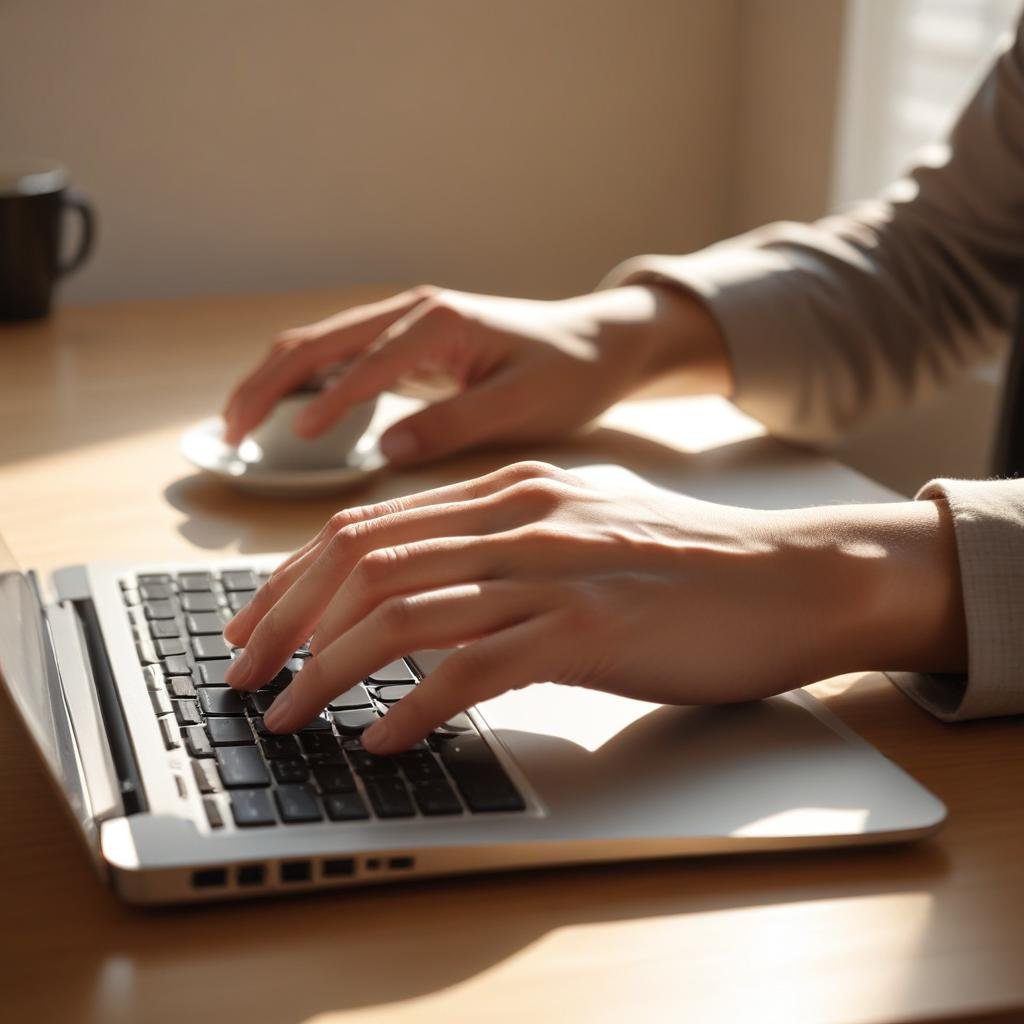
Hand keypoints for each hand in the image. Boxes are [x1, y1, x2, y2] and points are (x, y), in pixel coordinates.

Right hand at [221, 284, 729, 462]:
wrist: (599, 341)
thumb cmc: (570, 373)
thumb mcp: (523, 406)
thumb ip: (454, 426)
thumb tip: (387, 450)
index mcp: (437, 323)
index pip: (362, 366)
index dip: (323, 408)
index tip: (287, 448)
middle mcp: (411, 313)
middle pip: (314, 343)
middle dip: (265, 387)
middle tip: (229, 438)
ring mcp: (404, 323)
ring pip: (316, 345)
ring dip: (271, 382)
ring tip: (236, 430)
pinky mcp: (406, 342)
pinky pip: (337, 358)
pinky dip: (301, 383)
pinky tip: (283, 417)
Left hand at [222, 461, 965, 753]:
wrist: (791, 578)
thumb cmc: (684, 569)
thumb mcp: (578, 538)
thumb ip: (502, 553)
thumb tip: (420, 599)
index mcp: (511, 494)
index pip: (369, 524)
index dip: (295, 576)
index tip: (256, 624)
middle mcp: (520, 519)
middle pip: (366, 561)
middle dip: (287, 621)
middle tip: (245, 675)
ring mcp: (553, 570)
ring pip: (403, 611)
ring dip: (328, 668)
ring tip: (290, 714)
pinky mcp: (588, 628)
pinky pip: (473, 666)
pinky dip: (414, 705)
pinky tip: (385, 737)